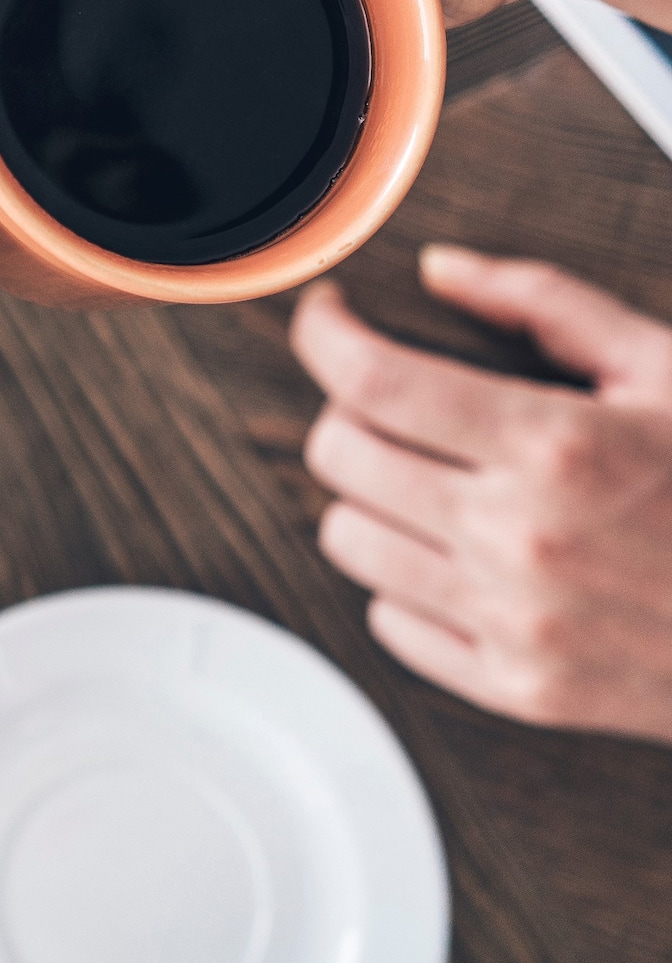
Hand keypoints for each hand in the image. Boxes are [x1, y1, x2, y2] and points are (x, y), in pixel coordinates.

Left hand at [293, 245, 671, 742]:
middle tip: (394, 398)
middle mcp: (521, 539)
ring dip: (370, 494)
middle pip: (337, 454)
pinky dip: (404, 579)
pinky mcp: (521, 692)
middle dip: (349, 408)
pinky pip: (388, 621)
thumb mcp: (667, 369)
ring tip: (432, 475)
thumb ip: (544, 303)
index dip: (325, 334)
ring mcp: (515, 624)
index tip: (328, 318)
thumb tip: (443, 270)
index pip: (370, 379)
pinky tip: (458, 550)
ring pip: (346, 537)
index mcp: (557, 447)